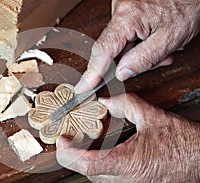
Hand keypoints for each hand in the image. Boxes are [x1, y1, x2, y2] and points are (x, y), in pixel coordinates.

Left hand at [56, 93, 199, 182]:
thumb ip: (126, 105)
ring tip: (94, 148)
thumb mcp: (153, 118)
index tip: (62, 142)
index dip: (67, 153)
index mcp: (129, 165)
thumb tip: (107, 102)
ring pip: (100, 180)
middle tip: (75, 141)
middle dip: (78, 156)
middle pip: (88, 172)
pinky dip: (107, 172)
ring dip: (93, 164)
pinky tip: (113, 159)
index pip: (84, 164)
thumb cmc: (186, 144)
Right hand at [75, 0, 199, 92]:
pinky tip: (155, 39)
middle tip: (155, 61)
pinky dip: (139, 42)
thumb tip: (121, 73)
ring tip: (162, 48)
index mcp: (128, 18)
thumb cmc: (188, 6)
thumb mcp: (170, 39)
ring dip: (138, 52)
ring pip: (121, 43)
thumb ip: (143, 59)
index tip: (83, 87)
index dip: (92, 73)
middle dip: (129, 62)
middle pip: (112, 49)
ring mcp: (122, 9)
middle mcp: (120, 10)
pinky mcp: (127, 10)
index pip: (103, 51)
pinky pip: (125, 34)